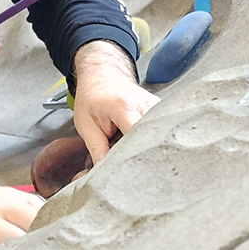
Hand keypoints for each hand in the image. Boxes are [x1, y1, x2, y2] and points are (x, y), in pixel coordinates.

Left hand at [71, 39, 159, 163]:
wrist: (104, 74)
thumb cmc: (93, 95)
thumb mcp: (86, 123)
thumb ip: (96, 149)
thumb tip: (103, 174)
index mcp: (124, 106)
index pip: (137, 138)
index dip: (133, 159)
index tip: (129, 174)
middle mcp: (146, 105)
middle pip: (152, 141)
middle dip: (142, 159)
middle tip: (133, 173)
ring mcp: (158, 108)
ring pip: (159, 139)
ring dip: (147, 151)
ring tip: (134, 154)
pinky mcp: (162, 112)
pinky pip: (161, 133)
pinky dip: (151, 143)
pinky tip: (142, 147)